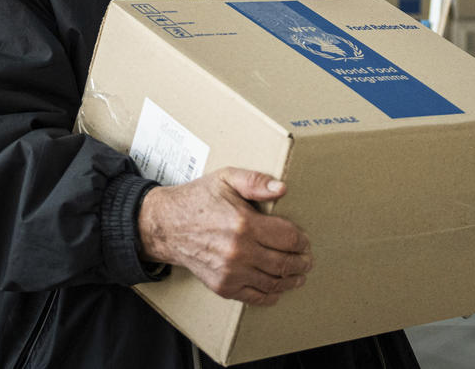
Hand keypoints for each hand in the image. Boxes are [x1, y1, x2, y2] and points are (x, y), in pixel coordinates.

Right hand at [137, 167, 312, 305]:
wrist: (166, 225)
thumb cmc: (199, 199)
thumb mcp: (226, 179)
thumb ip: (255, 181)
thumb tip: (281, 188)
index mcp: (244, 223)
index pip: (287, 237)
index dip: (301, 240)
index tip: (305, 240)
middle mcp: (239, 251)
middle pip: (284, 262)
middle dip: (301, 262)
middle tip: (308, 260)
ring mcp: (231, 272)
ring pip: (273, 282)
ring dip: (291, 280)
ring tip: (299, 276)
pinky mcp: (222, 286)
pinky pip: (254, 296)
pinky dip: (270, 295)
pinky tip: (278, 289)